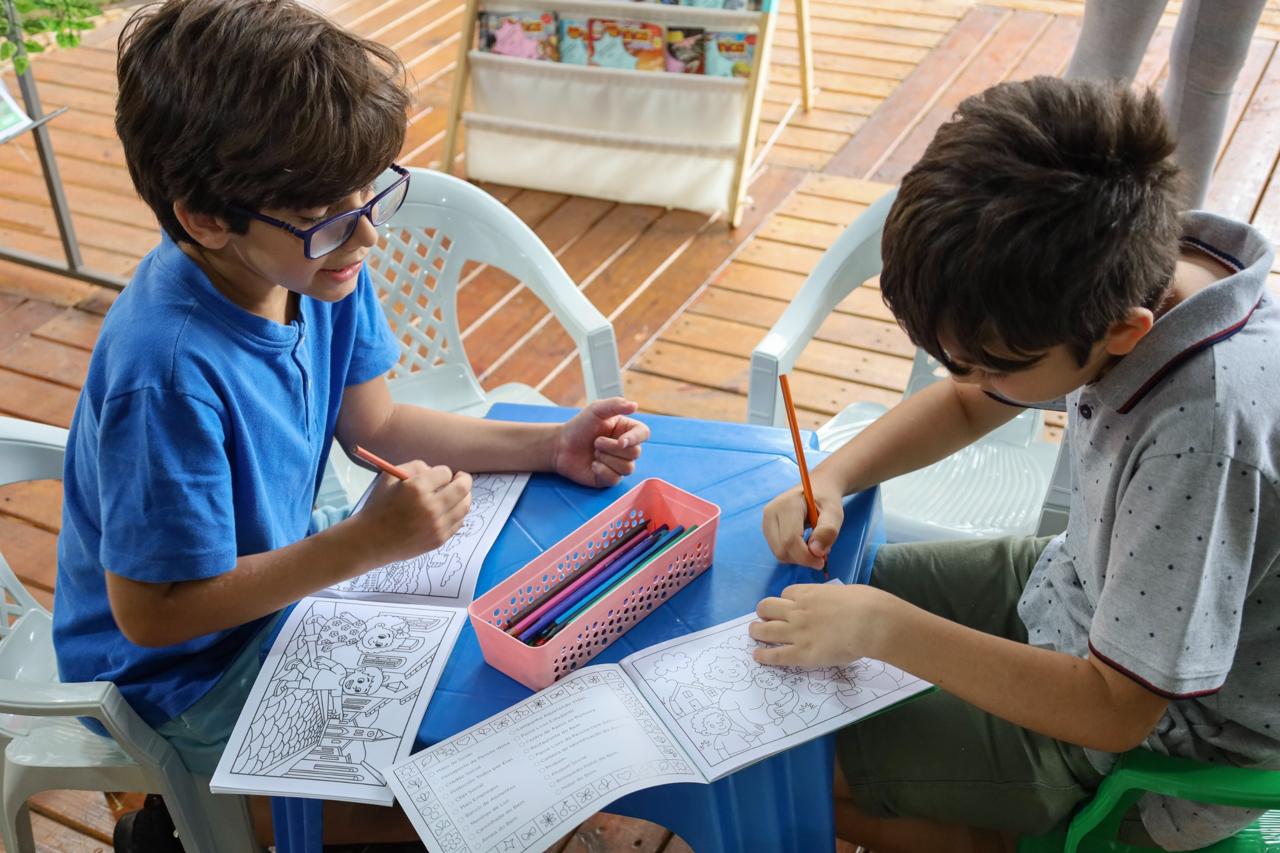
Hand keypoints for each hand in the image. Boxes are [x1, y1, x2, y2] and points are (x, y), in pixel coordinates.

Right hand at [354, 460, 472, 562]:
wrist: (371, 540)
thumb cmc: (379, 506)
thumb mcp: (390, 476)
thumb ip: (415, 466)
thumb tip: (437, 470)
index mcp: (417, 488)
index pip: (445, 473)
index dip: (442, 472)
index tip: (439, 475)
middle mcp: (430, 507)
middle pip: (463, 488)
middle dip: (463, 479)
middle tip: (460, 478)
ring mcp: (437, 525)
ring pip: (465, 506)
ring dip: (464, 496)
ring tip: (457, 494)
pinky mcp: (439, 539)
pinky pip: (459, 522)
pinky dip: (457, 514)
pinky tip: (450, 510)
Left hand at [552, 397, 649, 486]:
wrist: (560, 446)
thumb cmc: (579, 427)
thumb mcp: (596, 410)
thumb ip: (615, 404)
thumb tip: (634, 405)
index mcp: (626, 430)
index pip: (643, 434)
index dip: (635, 439)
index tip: (621, 441)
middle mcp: (625, 447)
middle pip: (636, 453)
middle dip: (612, 448)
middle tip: (596, 442)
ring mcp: (619, 464)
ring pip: (628, 468)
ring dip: (607, 459)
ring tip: (594, 452)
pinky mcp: (610, 478)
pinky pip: (615, 479)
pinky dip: (602, 471)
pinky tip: (592, 464)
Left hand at [748, 583, 902, 666]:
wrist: (871, 622)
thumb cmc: (866, 603)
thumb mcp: (844, 591)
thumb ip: (831, 597)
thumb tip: (833, 602)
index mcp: (809, 593)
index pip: (786, 593)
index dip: (785, 600)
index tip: (786, 606)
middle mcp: (797, 610)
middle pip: (768, 607)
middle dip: (763, 611)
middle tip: (763, 618)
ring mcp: (797, 632)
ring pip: (765, 629)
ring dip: (756, 630)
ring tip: (754, 633)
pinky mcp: (802, 653)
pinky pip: (776, 654)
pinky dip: (764, 655)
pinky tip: (757, 655)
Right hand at [761, 477, 843, 570]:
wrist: (817, 489)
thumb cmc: (826, 500)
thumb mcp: (834, 512)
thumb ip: (828, 531)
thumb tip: (816, 552)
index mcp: (786, 505)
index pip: (790, 540)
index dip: (806, 556)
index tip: (822, 561)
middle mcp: (770, 512)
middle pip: (782, 550)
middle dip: (803, 558)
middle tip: (821, 553)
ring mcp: (766, 521)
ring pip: (779, 553)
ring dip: (798, 557)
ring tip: (813, 545)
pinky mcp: (767, 529)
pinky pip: (778, 551)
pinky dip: (793, 554)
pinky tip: (803, 543)